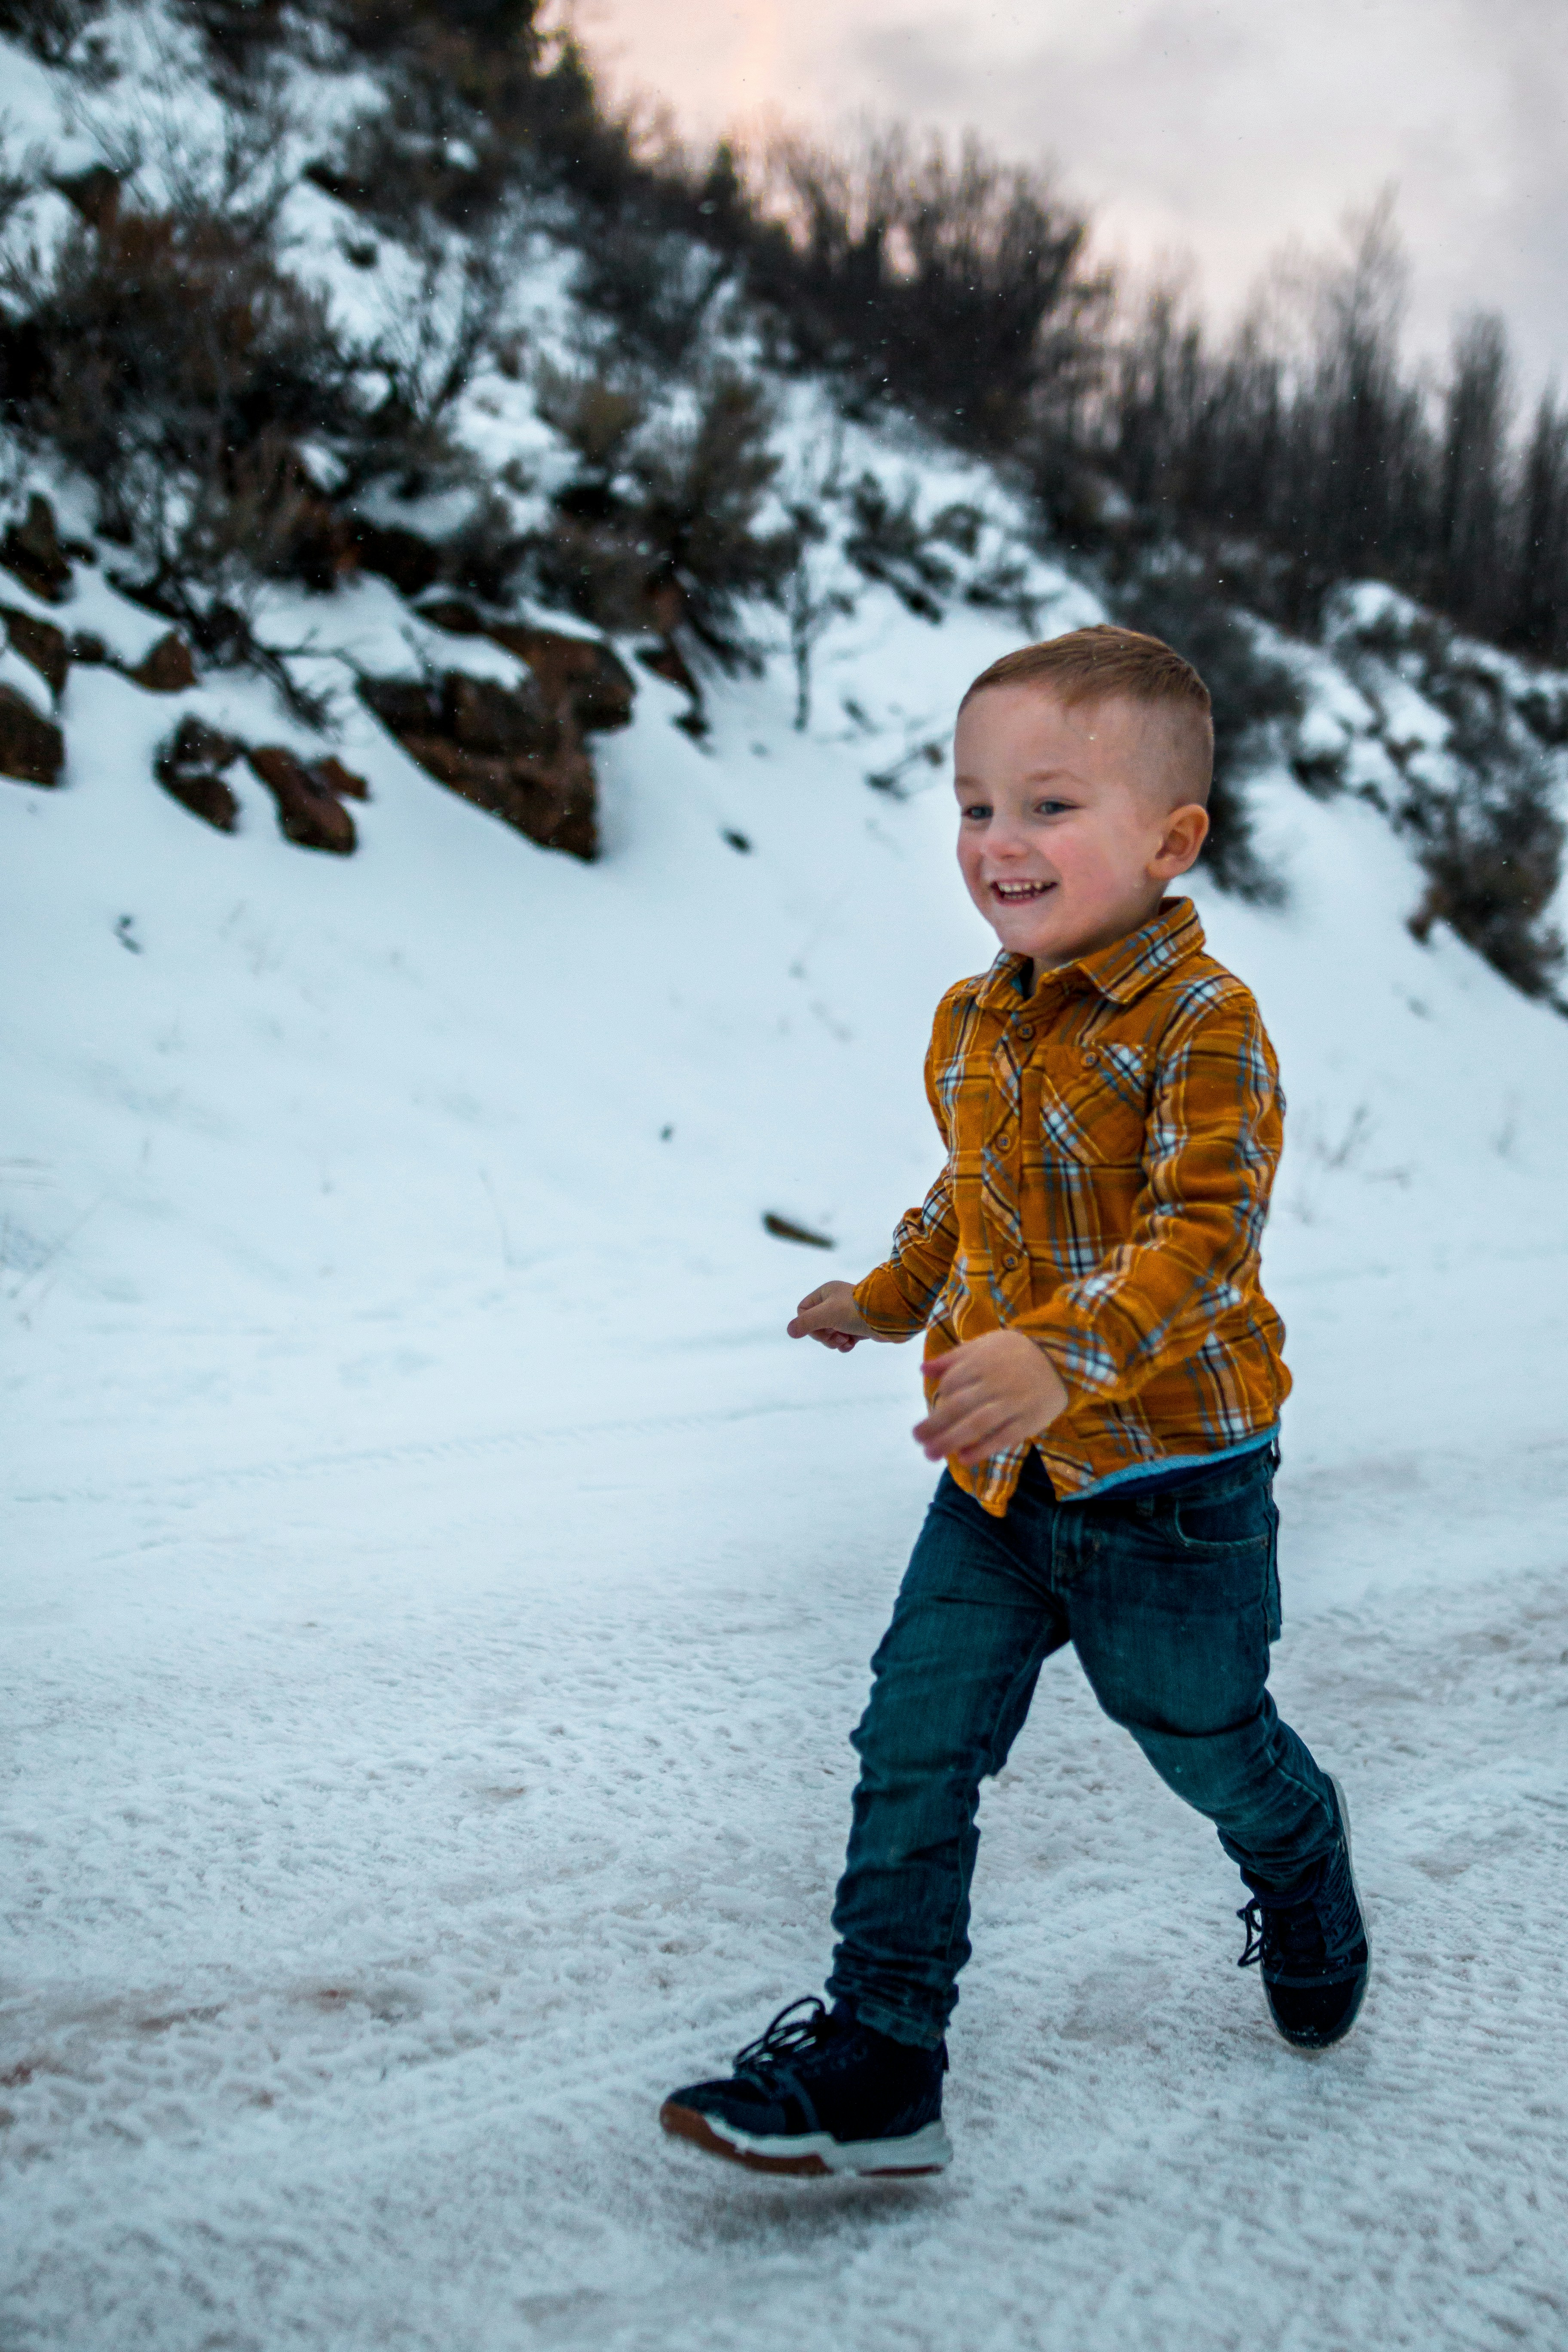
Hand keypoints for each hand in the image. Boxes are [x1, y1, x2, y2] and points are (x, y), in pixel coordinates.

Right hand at [788, 1281, 875, 1351]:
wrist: (888, 1316)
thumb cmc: (855, 1311)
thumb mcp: (826, 1315)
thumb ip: (806, 1323)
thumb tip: (790, 1331)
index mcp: (826, 1293)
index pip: (803, 1310)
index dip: (808, 1324)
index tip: (821, 1328)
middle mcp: (835, 1302)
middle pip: (816, 1324)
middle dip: (824, 1336)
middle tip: (835, 1337)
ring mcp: (847, 1314)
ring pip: (829, 1333)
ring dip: (834, 1341)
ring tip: (845, 1341)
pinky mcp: (858, 1326)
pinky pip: (843, 1338)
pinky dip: (845, 1344)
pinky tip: (851, 1345)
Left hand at [912, 1330, 1068, 1463]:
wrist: (1062, 1359)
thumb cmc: (1016, 1352)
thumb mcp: (984, 1345)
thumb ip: (953, 1358)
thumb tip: (922, 1369)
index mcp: (982, 1362)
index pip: (951, 1383)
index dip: (939, 1398)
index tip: (933, 1410)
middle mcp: (995, 1383)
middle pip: (959, 1406)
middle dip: (935, 1425)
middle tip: (917, 1440)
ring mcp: (1012, 1403)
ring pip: (977, 1425)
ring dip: (951, 1441)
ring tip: (931, 1454)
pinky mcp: (1028, 1421)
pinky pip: (1003, 1438)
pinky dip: (982, 1449)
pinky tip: (963, 1458)